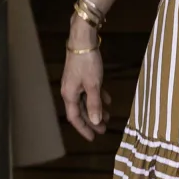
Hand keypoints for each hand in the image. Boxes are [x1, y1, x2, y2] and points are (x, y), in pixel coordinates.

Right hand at [59, 18, 111, 141]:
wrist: (83, 40)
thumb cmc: (87, 63)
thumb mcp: (93, 84)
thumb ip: (94, 103)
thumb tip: (95, 122)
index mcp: (70, 95)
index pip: (75, 118)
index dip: (84, 129)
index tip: (94, 138)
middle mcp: (70, 91)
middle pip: (81, 110)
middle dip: (92, 121)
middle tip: (103, 130)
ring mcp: (76, 82)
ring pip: (87, 100)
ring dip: (97, 109)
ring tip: (108, 117)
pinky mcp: (82, 75)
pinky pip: (90, 90)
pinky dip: (99, 96)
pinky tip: (108, 100)